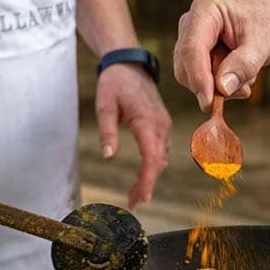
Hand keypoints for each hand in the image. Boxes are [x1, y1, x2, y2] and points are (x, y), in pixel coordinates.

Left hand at [95, 64, 171, 209]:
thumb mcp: (104, 104)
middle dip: (147, 186)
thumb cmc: (115, 82)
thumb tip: (108, 156)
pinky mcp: (162, 125)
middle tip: (133, 205)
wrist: (130, 64)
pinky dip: (153, 166)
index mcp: (147, 120)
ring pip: (161, 158)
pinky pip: (161, 150)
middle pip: (158, 163)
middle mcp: (161, 125)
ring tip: (134, 196)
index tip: (140, 199)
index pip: (151, 158)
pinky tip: (143, 176)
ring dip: (150, 178)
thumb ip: (107, 130)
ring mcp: (164, 125)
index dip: (147, 181)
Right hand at [174, 0, 269, 110]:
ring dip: (218, 86)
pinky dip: (221, 84)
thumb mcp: (264, 42)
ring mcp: (195, 37)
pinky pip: (202, 76)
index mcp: (205, 10)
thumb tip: (221, 88)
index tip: (209, 103)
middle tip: (243, 90)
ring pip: (191, 75)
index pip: (191, 49)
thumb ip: (243, 64)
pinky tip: (243, 77)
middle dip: (210, 84)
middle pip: (185, 65)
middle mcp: (193, 22)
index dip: (198, 78)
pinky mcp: (202, 50)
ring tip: (248, 77)